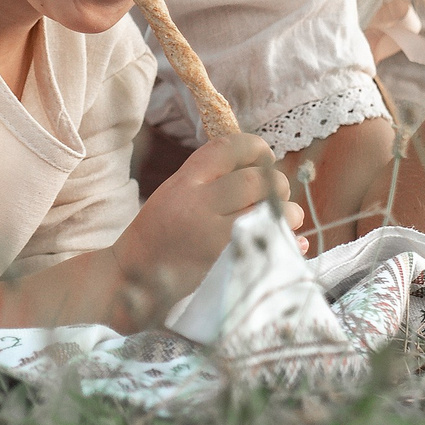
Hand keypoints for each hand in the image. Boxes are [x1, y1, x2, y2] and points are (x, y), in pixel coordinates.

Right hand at [105, 131, 303, 327]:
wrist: (132, 277)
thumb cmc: (159, 232)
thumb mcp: (176, 192)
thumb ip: (212, 177)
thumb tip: (263, 165)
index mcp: (185, 181)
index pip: (229, 148)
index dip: (256, 148)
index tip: (265, 157)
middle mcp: (198, 204)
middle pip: (255, 180)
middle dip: (277, 184)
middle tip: (277, 194)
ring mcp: (211, 235)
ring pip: (268, 210)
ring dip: (288, 212)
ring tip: (287, 218)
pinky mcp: (224, 263)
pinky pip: (268, 243)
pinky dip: (289, 241)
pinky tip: (292, 242)